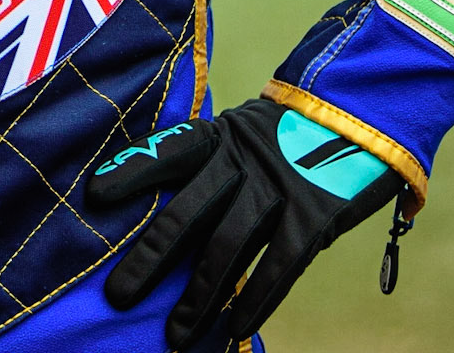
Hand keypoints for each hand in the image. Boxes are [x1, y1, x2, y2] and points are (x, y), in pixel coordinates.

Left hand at [86, 97, 400, 347]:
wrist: (359, 121)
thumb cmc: (286, 139)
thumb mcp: (243, 137)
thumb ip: (210, 168)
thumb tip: (159, 216)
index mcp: (221, 136)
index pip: (169, 150)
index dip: (132, 170)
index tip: (95, 195)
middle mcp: (243, 160)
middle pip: (187, 211)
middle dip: (150, 257)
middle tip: (118, 296)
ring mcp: (278, 186)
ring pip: (228, 247)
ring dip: (199, 297)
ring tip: (176, 336)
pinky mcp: (313, 215)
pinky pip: (278, 265)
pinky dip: (256, 301)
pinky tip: (234, 330)